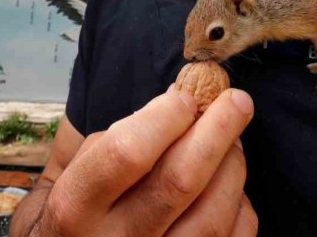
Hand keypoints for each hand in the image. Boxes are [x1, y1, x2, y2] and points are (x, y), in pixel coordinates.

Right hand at [30, 85, 256, 235]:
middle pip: (179, 183)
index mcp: (76, 207)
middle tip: (237, 101)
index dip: (165, 117)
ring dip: (232, 167)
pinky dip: (240, 207)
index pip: (128, 152)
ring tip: (233, 141)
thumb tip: (184, 100)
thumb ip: (125, 135)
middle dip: (217, 131)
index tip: (185, 97)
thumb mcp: (78, 168)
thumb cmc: (82, 207)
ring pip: (212, 218)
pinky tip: (229, 186)